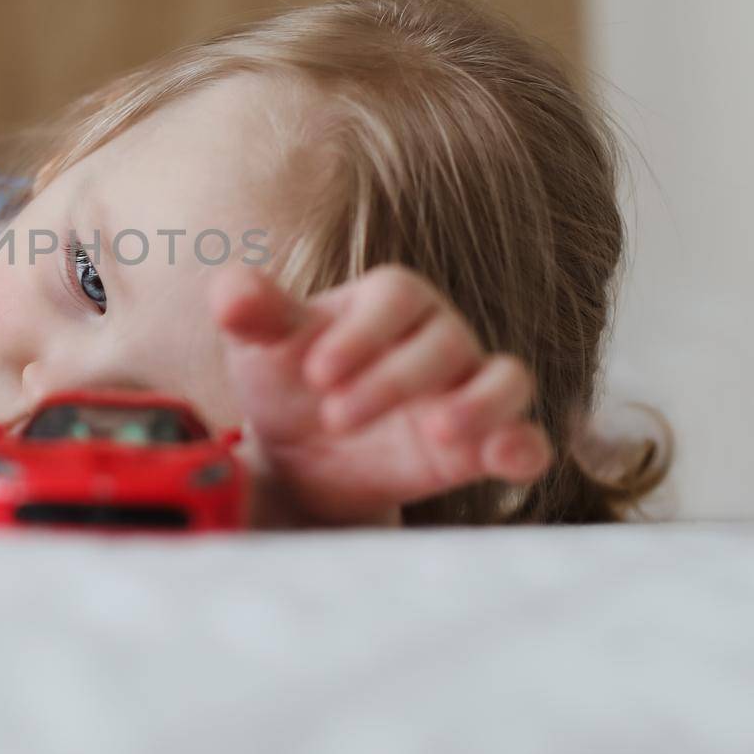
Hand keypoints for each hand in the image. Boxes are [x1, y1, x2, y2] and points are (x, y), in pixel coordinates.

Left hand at [209, 263, 551, 525]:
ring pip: (505, 379)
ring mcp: (466, 390)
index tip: (315, 372)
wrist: (301, 456)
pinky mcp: (481, 445)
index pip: (397, 295)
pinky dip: (524, 444)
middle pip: (444, 341)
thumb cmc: (287, 382)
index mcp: (387, 301)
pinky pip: (525, 436)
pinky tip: (505, 459)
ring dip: (480, 404)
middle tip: (334, 417)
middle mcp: (438, 337)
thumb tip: (228, 294)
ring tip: (436, 431)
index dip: (363, 331)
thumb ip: (253, 316)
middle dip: (392, 380)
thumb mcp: (261, 348)